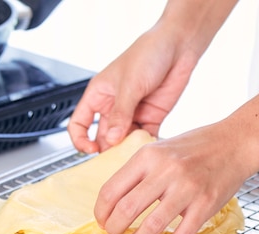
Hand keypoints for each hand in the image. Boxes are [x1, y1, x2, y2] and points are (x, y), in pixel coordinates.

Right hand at [67, 24, 198, 152]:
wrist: (178, 46)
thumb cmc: (148, 54)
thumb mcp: (129, 85)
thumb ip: (120, 114)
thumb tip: (111, 139)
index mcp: (99, 95)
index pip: (79, 124)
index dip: (80, 139)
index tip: (90, 150)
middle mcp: (113, 107)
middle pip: (102, 137)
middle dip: (106, 150)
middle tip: (113, 162)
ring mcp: (132, 114)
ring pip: (122, 141)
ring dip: (126, 150)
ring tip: (131, 157)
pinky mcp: (150, 118)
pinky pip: (143, 138)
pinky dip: (143, 146)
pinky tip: (146, 149)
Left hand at [94, 123, 253, 233]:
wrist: (235, 142)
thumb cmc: (195, 146)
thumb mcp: (159, 149)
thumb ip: (139, 171)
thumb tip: (114, 202)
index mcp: (148, 156)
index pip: (111, 189)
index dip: (101, 211)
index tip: (102, 220)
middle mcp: (165, 171)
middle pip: (126, 209)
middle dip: (115, 228)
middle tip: (115, 233)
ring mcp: (186, 188)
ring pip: (151, 226)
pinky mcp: (206, 204)